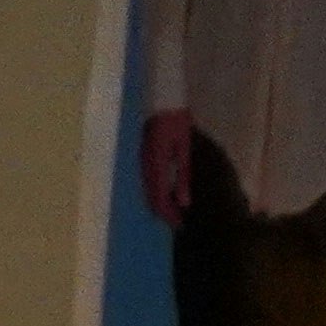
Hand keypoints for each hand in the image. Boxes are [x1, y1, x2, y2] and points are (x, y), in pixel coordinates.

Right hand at [143, 107, 196, 224]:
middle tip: (179, 222)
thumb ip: (183, 175)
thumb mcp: (183, 147)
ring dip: (161, 205)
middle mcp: (144, 170)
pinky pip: (148, 184)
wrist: (158, 99)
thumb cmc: (175, 120)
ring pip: (148, 194)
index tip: (181, 225)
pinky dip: (158, 194)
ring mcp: (141, 165)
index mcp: (154, 167)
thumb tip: (185, 202)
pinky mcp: (142, 161)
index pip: (159, 200)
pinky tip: (168, 194)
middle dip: (164, 213)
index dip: (169, 215)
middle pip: (151, 200)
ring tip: (175, 211)